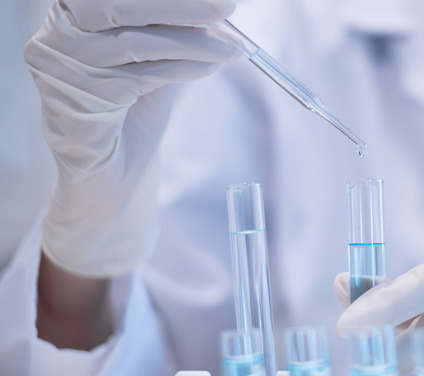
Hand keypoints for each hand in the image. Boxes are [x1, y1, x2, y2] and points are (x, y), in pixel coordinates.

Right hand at [24, 0, 239, 275]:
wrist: (111, 174)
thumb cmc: (129, 112)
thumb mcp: (150, 59)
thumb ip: (168, 30)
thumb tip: (213, 7)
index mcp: (67, 14)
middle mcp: (54, 37)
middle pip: (120, 6)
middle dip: (181, 8)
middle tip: (226, 10)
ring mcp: (60, 71)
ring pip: (136, 44)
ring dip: (194, 43)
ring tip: (232, 49)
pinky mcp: (79, 103)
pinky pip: (141, 78)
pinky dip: (183, 69)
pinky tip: (209, 67)